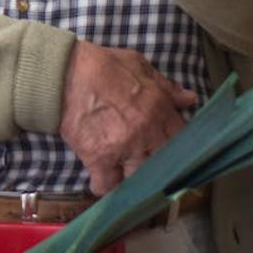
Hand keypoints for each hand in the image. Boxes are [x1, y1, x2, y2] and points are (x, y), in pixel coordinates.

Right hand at [59, 40, 197, 194]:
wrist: (63, 72)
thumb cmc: (101, 65)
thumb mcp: (138, 65)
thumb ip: (165, 86)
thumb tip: (189, 99)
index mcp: (159, 109)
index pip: (182, 139)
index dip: (178, 145)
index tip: (172, 148)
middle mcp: (146, 133)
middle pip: (164, 164)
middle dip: (158, 165)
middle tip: (148, 163)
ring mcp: (123, 148)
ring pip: (139, 179)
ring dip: (133, 178)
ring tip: (126, 172)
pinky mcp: (99, 158)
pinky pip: (107, 187)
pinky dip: (105, 187)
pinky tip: (104, 180)